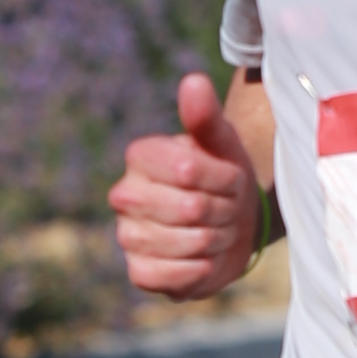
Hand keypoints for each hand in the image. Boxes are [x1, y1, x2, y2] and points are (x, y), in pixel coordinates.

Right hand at [109, 70, 261, 299]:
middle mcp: (125, 194)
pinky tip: (204, 259)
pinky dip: (198, 271)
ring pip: (187, 242)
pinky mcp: (138, 271)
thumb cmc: (223, 177)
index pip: (189, 169)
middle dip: (224, 211)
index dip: (224, 179)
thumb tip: (194, 81)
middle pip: (192, 208)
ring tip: (217, 231)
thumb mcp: (221, 143)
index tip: (231, 180)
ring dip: (217, 240)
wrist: (231, 224)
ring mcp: (127, 235)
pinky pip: (170, 275)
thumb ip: (206, 116)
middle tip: (226, 209)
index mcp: (140, 156)